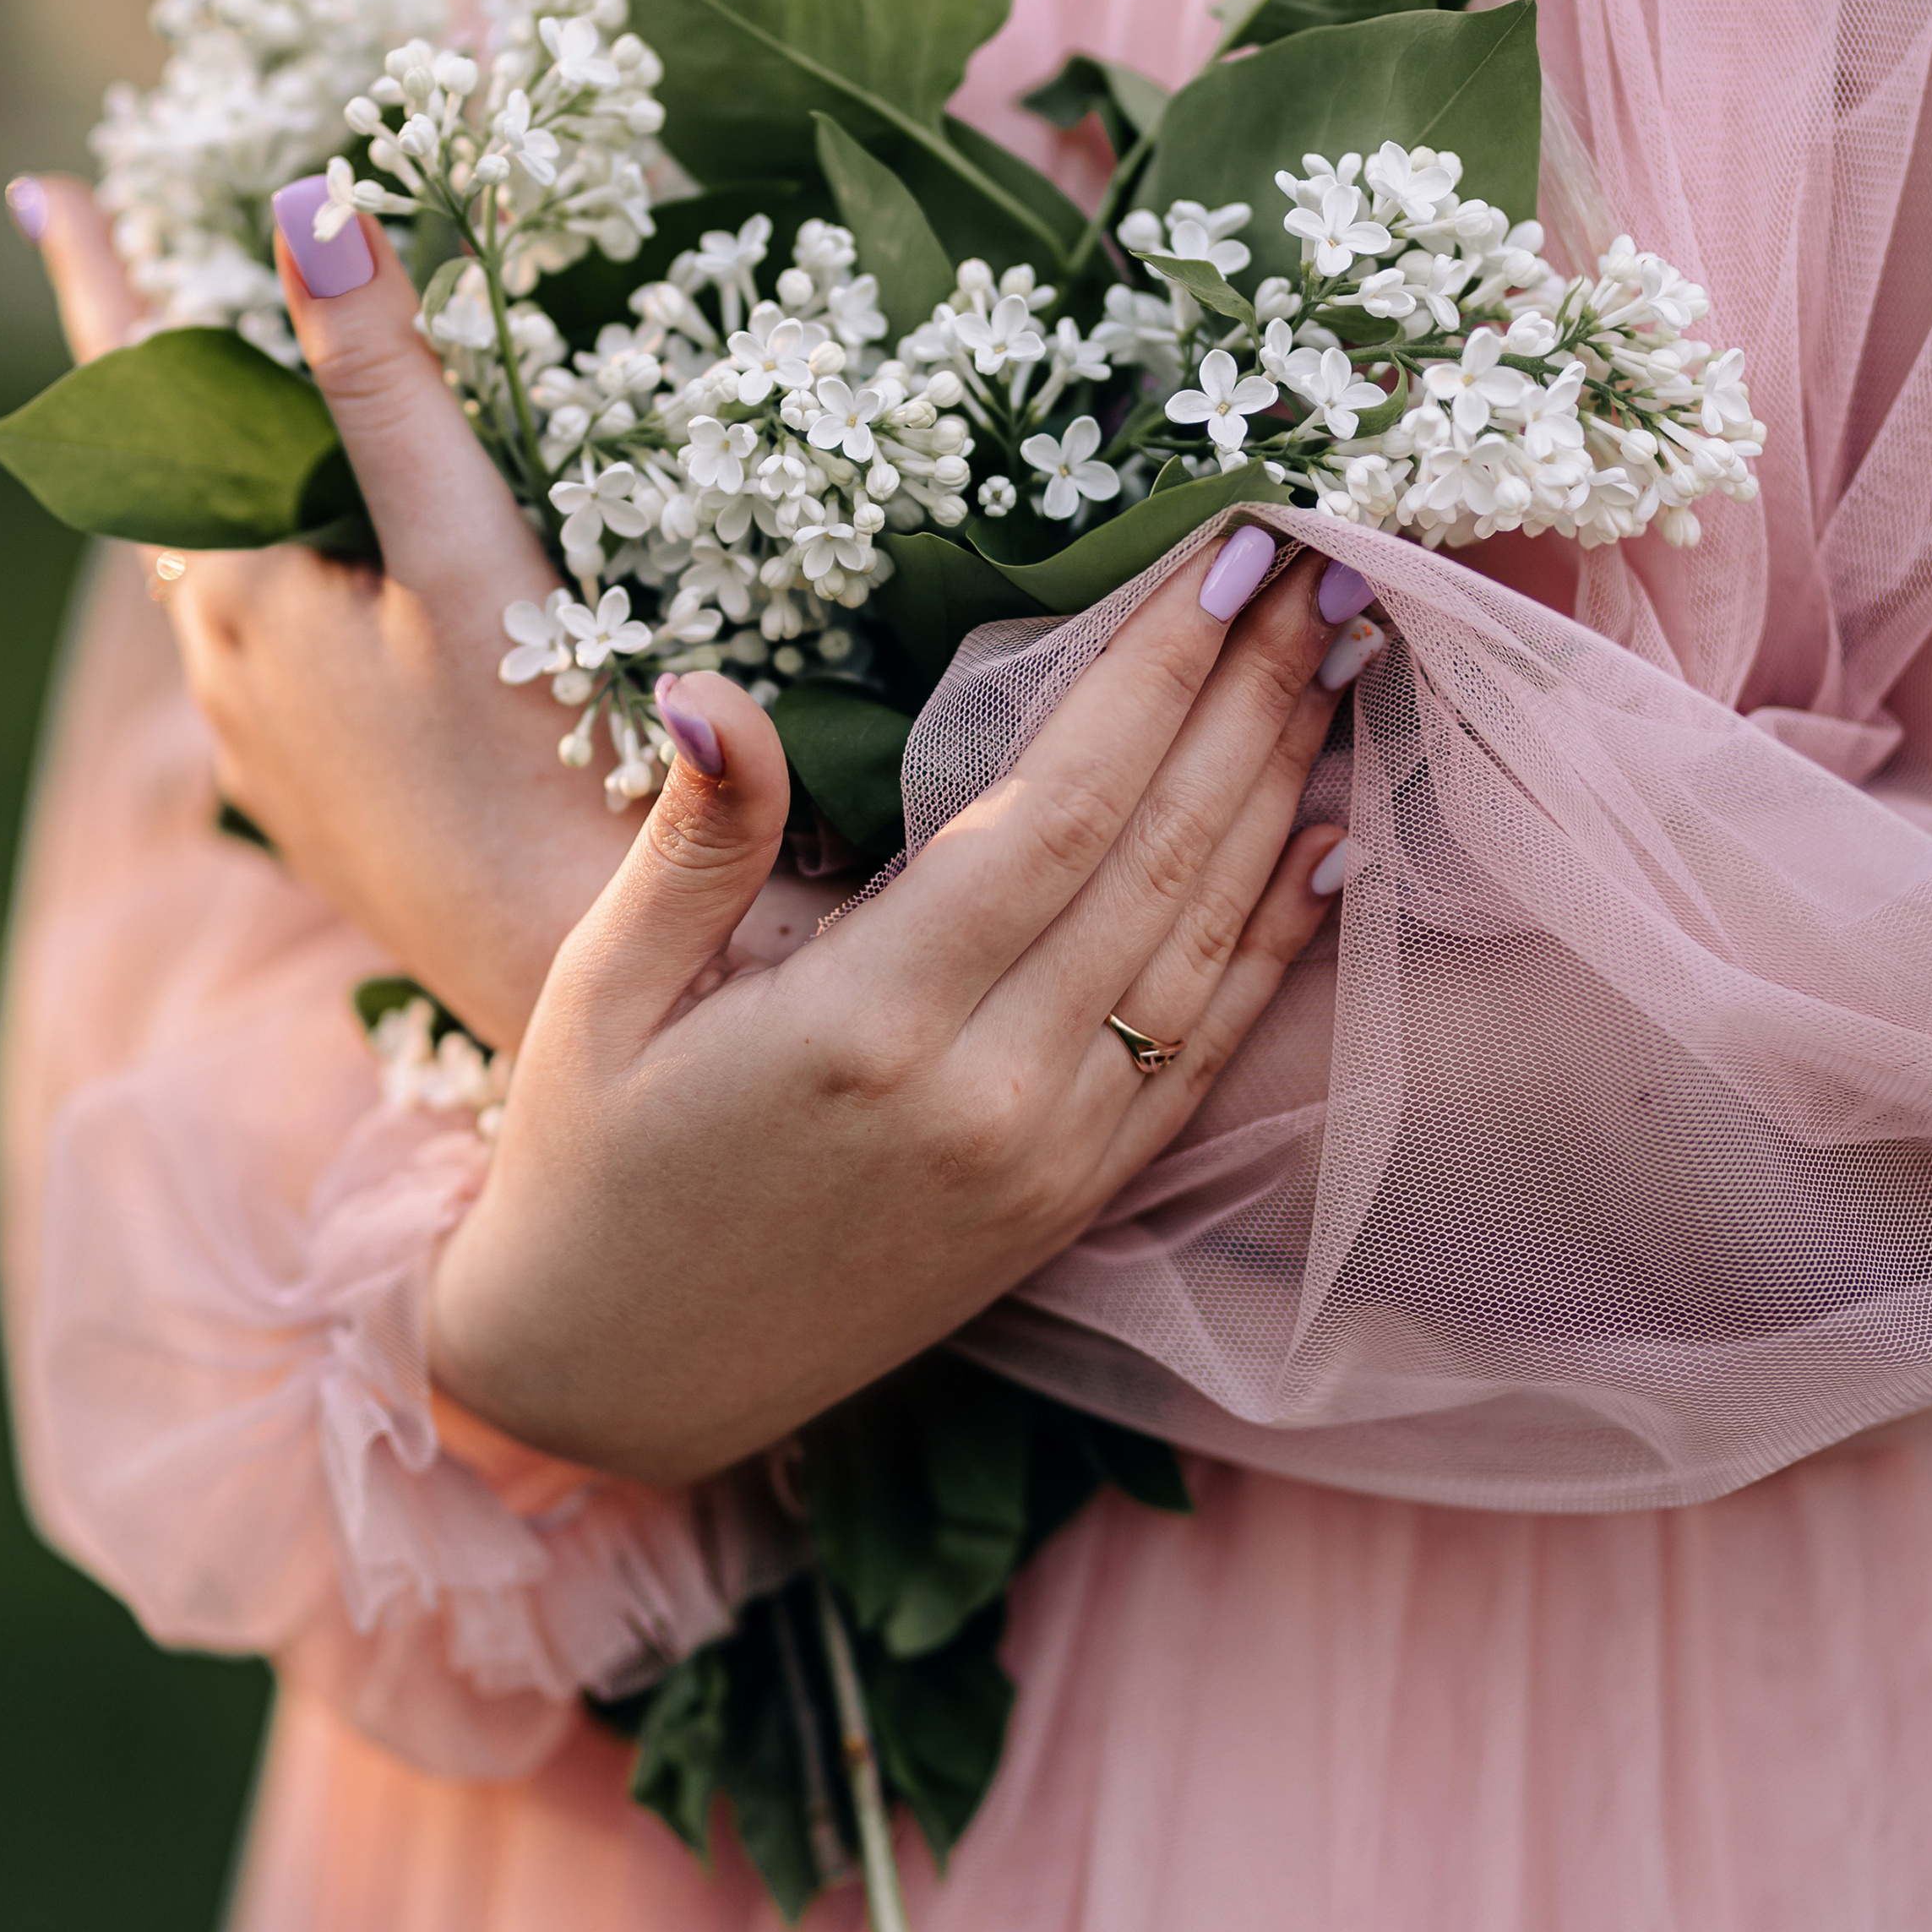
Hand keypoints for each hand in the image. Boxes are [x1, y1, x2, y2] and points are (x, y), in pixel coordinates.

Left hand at [11, 175, 826, 1045]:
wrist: (592, 988)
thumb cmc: (543, 775)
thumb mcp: (466, 559)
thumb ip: (387, 386)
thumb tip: (308, 204)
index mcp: (242, 601)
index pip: (136, 405)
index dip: (97, 285)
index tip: (49, 188)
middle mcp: (229, 679)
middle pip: (170, 491)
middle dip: (166, 379)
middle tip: (166, 274)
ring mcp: (275, 756)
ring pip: (225, 578)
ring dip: (232, 486)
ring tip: (261, 412)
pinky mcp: (332, 813)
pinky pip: (279, 658)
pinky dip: (292, 580)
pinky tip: (344, 584)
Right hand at [431, 538, 1362, 1484]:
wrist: (617, 1380)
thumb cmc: (589, 1164)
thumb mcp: (596, 991)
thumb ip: (692, 844)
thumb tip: (716, 687)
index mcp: (869, 1025)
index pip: (1061, 810)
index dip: (1157, 673)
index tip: (1228, 550)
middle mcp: (989, 1099)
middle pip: (1162, 859)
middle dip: (1253, 699)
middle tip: (1329, 566)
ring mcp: (1047, 1162)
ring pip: (1205, 946)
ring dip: (1283, 794)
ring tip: (1342, 665)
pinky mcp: (1068, 1208)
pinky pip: (1204, 1056)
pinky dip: (1277, 944)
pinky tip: (1329, 846)